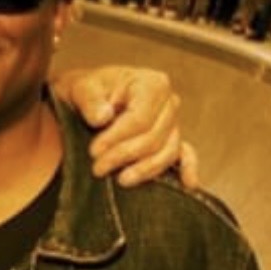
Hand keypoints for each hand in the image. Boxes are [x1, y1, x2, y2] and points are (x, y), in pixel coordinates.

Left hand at [58, 65, 200, 189]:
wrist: (92, 97)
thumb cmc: (88, 91)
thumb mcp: (82, 89)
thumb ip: (90, 101)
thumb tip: (102, 117)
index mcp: (152, 84)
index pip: (140, 119)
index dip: (117, 138)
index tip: (94, 152)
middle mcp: (169, 102)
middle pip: (153, 138)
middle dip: (124, 156)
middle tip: (98, 168)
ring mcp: (173, 122)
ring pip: (167, 152)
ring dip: (144, 169)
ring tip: (121, 180)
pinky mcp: (171, 139)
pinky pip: (185, 154)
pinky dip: (187, 168)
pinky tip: (188, 184)